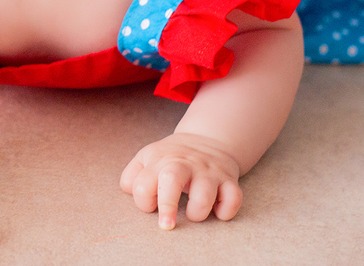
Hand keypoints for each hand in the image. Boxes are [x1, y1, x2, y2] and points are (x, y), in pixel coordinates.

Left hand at [120, 132, 242, 228]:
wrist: (208, 139)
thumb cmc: (172, 158)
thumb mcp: (147, 157)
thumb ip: (132, 175)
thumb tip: (130, 191)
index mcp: (159, 160)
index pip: (141, 184)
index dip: (143, 201)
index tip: (151, 206)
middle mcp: (184, 164)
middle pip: (171, 179)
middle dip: (167, 206)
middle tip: (167, 225)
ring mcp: (207, 172)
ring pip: (204, 194)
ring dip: (198, 212)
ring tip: (194, 214)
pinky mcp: (228, 180)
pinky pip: (233, 198)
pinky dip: (226, 210)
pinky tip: (218, 211)